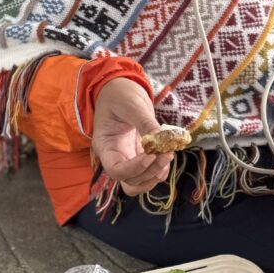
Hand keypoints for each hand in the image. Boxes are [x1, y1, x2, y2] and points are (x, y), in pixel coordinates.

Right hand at [92, 78, 173, 195]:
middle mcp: (115, 157)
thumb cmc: (120, 94)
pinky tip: (167, 153)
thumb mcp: (132, 105)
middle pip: (129, 181)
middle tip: (167, 154)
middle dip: (149, 172)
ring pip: (139, 182)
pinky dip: (160, 169)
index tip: (152, 155)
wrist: (120, 90)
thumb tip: (163, 139)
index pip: (116, 170)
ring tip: (168, 154)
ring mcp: (127, 159)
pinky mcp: (139, 156)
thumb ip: (146, 123)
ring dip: (155, 174)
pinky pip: (149, 173)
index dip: (135, 168)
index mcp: (105, 146)